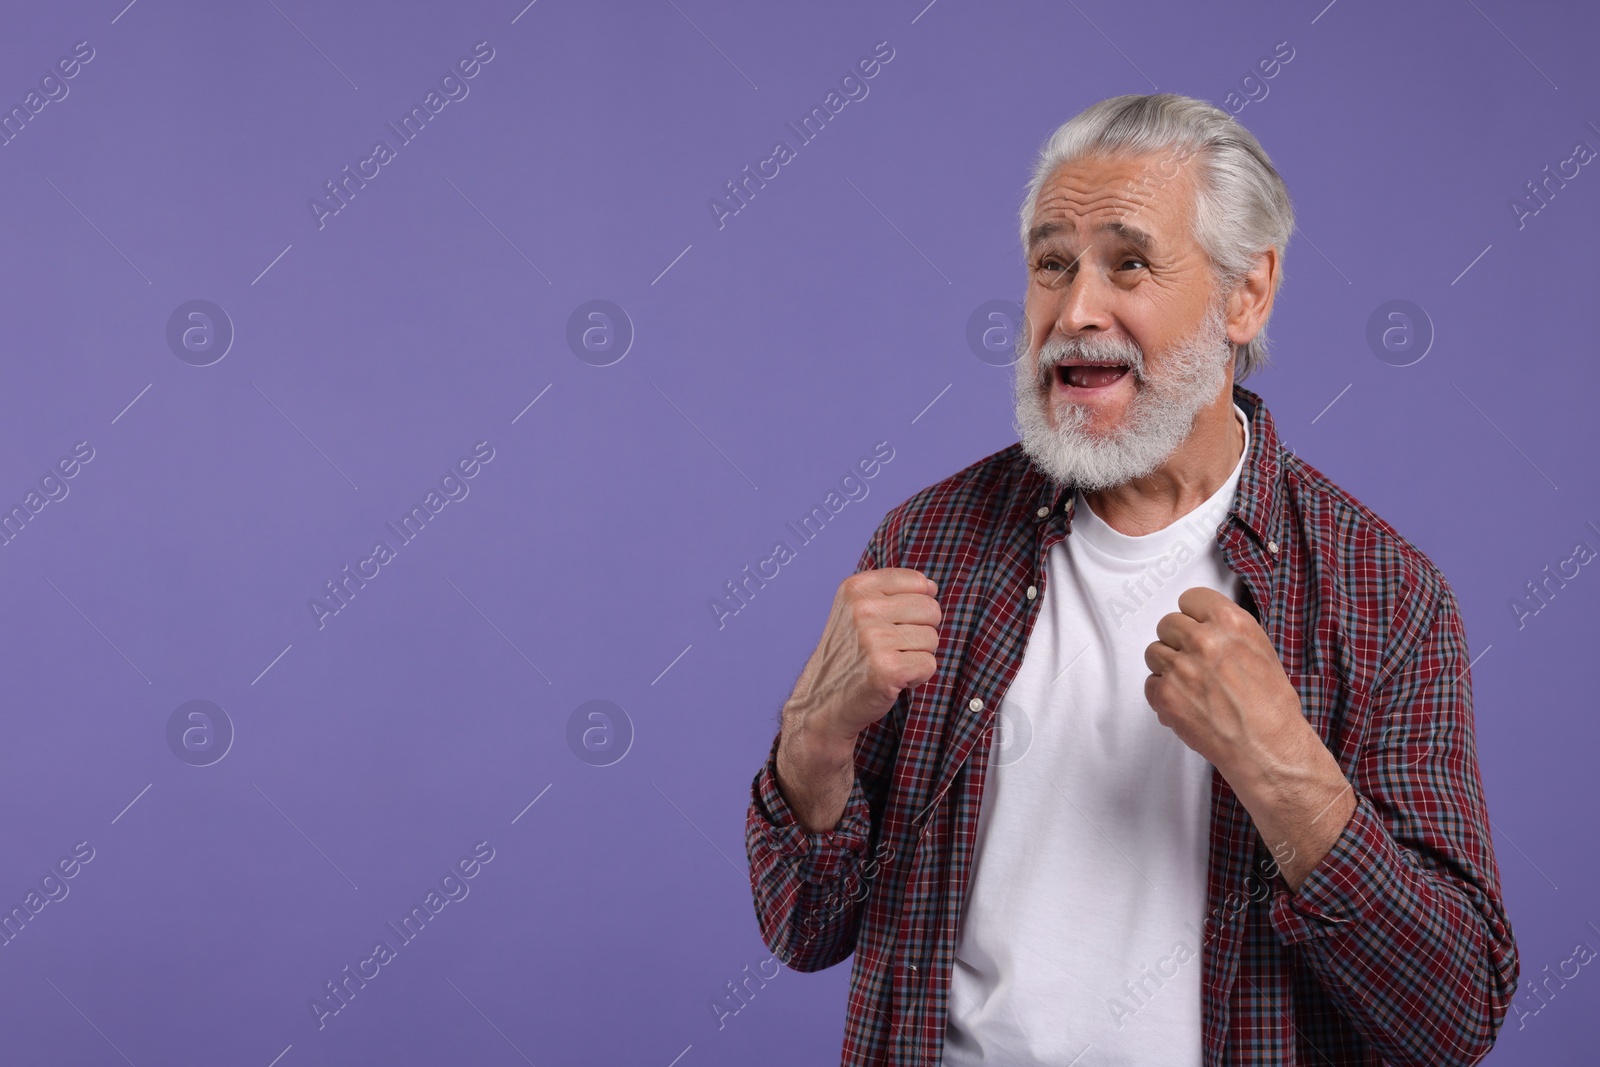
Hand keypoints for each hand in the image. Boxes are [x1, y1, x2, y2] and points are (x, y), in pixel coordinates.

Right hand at [784, 568, 942, 742]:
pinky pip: (929, 664)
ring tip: (889, 662)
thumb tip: (931, 587)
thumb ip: (893, 591)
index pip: (918, 582)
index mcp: (856, 588)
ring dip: (917, 655)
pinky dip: (917, 676)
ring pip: (932, 638)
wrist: (822, 700)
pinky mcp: (887, 668)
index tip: (893, 621)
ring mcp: (873, 639)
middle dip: (920, 631)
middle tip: (892, 646)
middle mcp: (863, 609)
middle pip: (930, 609)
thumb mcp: (857, 609)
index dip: (916, 606)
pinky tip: (893, 678)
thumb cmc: (850, 653)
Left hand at [1144, 587, 1355, 889]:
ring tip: (1192, 686)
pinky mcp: (1165, 695)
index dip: (1193, 616)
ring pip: (1154, 652)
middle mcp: (1203, 640)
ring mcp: (1181, 668)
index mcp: (1231, 623)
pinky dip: (1163, 695)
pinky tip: (1186, 704)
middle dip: (1178, 642)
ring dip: (1168, 667)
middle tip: (1194, 662)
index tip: (1195, 626)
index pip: (1190, 599)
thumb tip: (1203, 625)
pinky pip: (1150, 683)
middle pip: (1167, 624)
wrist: (1268, 749)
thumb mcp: (1260, 651)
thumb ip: (1228, 633)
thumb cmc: (1272, 708)